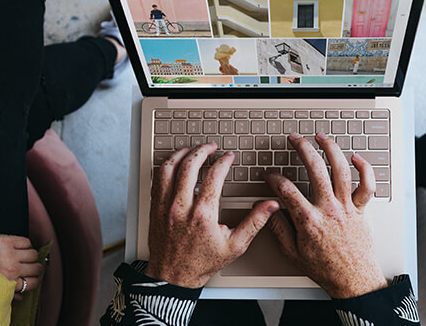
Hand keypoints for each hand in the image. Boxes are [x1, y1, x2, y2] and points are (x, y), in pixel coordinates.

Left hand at [0, 234, 41, 297]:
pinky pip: (27, 242)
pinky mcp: (8, 240)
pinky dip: (26, 244)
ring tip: (25, 256)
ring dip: (31, 256)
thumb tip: (19, 296)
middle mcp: (12, 268)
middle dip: (36, 269)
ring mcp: (11, 254)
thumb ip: (6, 292)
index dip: (35, 281)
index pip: (33, 283)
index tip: (32, 278)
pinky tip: (20, 247)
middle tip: (31, 267)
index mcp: (8, 281)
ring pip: (34, 254)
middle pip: (37, 268)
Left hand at [146, 144, 277, 287]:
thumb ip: (254, 222)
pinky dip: (166, 167)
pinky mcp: (154, 209)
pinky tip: (174, 164)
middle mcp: (181, 208)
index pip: (213, 176)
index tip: (228, 157)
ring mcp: (164, 207)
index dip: (223, 162)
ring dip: (181, 154)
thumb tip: (270, 206)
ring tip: (192, 150)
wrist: (173, 277)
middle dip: (202, 151)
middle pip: (189, 166)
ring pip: (169, 169)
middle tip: (211, 147)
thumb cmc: (202, 263)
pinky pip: (156, 180)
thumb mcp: (235, 245)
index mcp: (203, 215)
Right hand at [265, 133, 386, 298]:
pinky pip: (367, 185)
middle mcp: (329, 209)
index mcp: (309, 220)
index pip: (286, 189)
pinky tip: (356, 158)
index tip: (269, 175)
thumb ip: (278, 228)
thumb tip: (267, 210)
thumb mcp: (292, 253)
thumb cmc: (325, 268)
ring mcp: (347, 207)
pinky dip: (364, 169)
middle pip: (315, 168)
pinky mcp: (361, 210)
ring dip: (331, 149)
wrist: (353, 280)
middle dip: (302, 148)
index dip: (273, 178)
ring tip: (321, 138)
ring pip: (341, 169)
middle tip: (295, 139)